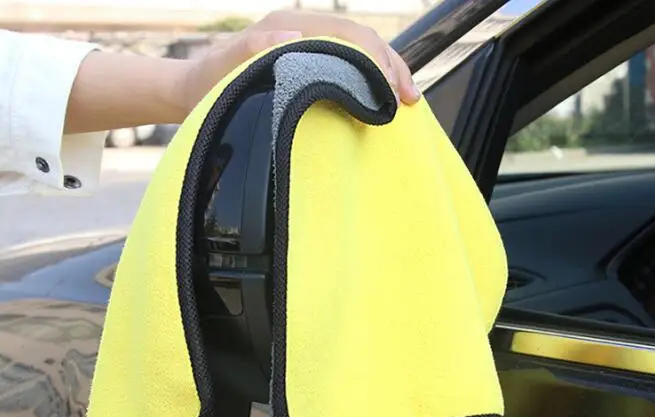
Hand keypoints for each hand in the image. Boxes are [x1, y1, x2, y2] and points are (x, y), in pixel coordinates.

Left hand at [177, 10, 420, 117]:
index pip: (349, 34)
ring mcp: (307, 48)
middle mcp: (303, 32)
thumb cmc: (207, 83)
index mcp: (291, 25)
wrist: (191, 92)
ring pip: (360, 54)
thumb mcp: (224, 66)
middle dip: (391, 67)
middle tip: (410, 100)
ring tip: (406, 101)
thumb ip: (252, 47)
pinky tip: (380, 100)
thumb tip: (294, 35)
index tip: (392, 92)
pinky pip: (347, 68)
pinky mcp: (306, 66)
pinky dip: (369, 82)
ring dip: (386, 74)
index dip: (376, 61)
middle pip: (362, 41)